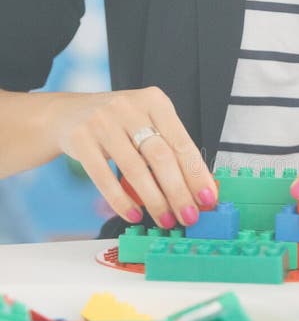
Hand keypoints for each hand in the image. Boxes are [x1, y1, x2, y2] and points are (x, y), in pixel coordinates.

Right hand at [53, 87, 216, 227]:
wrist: (68, 114)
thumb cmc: (118, 123)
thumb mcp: (146, 123)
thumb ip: (170, 149)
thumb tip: (199, 188)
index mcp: (154, 101)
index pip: (182, 142)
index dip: (197, 174)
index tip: (208, 198)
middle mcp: (129, 107)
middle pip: (161, 156)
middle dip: (178, 192)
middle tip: (189, 216)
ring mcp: (102, 121)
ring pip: (135, 169)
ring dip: (154, 200)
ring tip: (165, 219)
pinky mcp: (81, 138)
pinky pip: (104, 177)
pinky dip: (121, 200)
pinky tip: (134, 214)